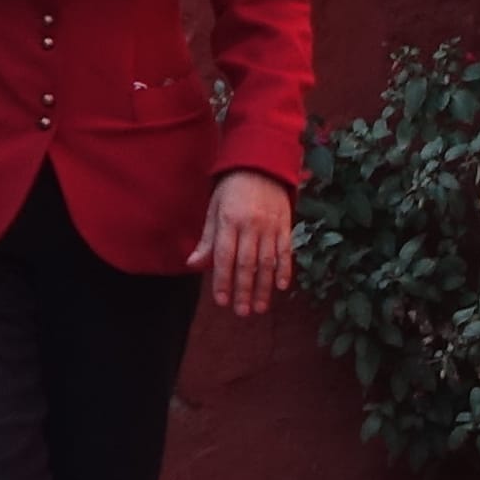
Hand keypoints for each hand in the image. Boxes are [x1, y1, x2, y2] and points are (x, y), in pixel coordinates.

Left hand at [197, 168, 296, 316]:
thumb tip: (193, 265)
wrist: (261, 166)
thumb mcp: (213, 209)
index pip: (224, 257)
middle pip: (247, 264)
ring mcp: (271, 227)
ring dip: (264, 287)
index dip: (223, 280)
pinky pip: (286, 251)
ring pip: (268, 262)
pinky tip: (282, 287)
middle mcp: (251, 226)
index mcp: (229, 221)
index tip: (222, 301)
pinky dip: (285, 270)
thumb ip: (207, 240)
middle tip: (242, 312)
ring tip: (260, 308)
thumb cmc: (230, 190)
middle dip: (244, 290)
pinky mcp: (286, 226)